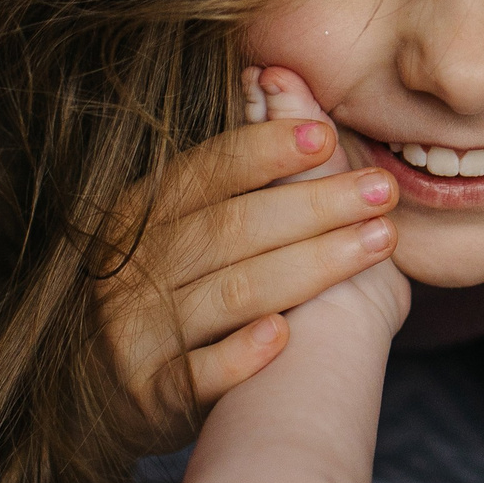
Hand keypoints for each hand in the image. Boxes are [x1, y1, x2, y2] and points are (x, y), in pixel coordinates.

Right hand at [97, 68, 396, 452]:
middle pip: (231, 228)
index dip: (264, 151)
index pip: (204, 172)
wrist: (101, 397)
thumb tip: (287, 86)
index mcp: (139, 216)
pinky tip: (285, 335)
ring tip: (376, 243)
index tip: (325, 135)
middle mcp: (131, 267)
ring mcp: (134, 332)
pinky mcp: (146, 394)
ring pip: (231, 292)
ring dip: (309, 266)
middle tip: (382, 190)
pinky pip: (195, 373)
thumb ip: (233, 175)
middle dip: (315, 205)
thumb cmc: (169, 297)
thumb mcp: (183, 230)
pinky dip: (240, 354)